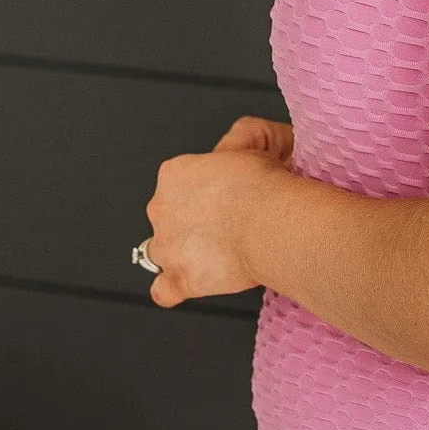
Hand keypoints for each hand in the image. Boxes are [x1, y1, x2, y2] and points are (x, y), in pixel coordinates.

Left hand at [142, 117, 295, 307]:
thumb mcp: (255, 140)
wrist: (270, 221)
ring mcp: (167, 245)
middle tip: (226, 223)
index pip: (178, 181)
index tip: (223, 195)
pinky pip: (162, 289)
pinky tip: (188, 283)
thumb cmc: (264, 186)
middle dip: (190, 220)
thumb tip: (241, 141)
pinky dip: (171, 288)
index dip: (202, 190)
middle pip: (167, 214)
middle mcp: (162, 208)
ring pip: (159, 250)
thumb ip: (240, 139)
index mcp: (174, 174)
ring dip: (178, 251)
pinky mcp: (179, 278)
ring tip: (208, 253)